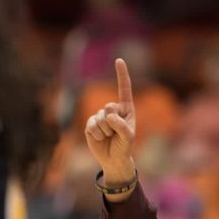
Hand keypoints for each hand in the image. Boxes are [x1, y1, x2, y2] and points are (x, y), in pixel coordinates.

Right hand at [84, 58, 135, 183]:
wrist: (113, 159)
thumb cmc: (124, 146)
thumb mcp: (128, 137)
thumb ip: (121, 126)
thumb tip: (109, 116)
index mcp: (126, 109)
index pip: (124, 89)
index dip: (121, 75)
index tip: (119, 60)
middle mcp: (113, 110)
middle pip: (109, 107)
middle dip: (112, 123)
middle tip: (115, 133)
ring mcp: (100, 116)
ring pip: (100, 118)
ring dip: (105, 131)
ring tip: (109, 137)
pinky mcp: (90, 124)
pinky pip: (92, 125)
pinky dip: (97, 134)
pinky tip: (100, 138)